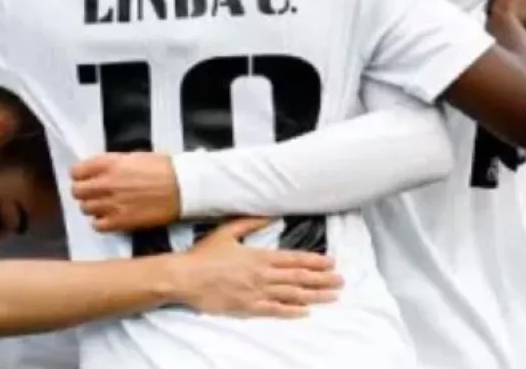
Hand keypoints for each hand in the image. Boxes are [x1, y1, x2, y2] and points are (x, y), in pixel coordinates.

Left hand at [71, 152, 178, 231]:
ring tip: (103, 205)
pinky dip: (100, 222)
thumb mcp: (133, 156)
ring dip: (92, 207)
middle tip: (93, 193)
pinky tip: (109, 218)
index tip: (85, 178)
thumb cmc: (163, 168)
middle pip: (77, 191)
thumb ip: (112, 163)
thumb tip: (98, 171)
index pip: (76, 171)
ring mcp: (112, 204)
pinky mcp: (121, 222)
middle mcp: (106, 183)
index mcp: (109, 163)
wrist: (183, 188)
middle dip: (83, 191)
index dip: (80, 175)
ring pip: (85, 209)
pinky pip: (97, 226)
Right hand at [169, 218, 341, 317]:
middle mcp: (262, 274)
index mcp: (259, 256)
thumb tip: (271, 215)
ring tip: (332, 296)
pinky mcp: (248, 307)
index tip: (331, 263)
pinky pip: (275, 310)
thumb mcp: (227, 231)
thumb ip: (250, 223)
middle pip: (299, 277)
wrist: (185, 276)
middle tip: (341, 281)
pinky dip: (292, 311)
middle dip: (322, 279)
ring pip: (292, 294)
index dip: (315, 261)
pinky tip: (306, 311)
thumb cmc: (203, 255)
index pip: (294, 259)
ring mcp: (256, 292)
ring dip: (315, 295)